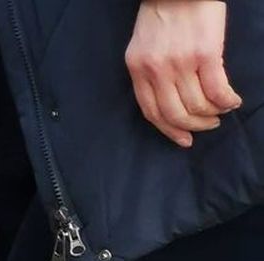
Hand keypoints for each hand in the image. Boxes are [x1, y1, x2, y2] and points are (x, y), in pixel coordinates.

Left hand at [125, 0, 240, 147]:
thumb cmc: (164, 10)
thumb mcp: (143, 46)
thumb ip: (149, 71)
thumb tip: (167, 98)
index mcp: (138, 70)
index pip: (151, 112)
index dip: (168, 130)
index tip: (183, 139)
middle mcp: (156, 71)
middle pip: (174, 113)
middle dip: (193, 126)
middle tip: (207, 126)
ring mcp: (180, 63)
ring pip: (196, 105)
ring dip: (211, 114)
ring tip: (220, 112)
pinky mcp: (205, 54)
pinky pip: (216, 89)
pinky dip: (225, 101)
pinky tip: (231, 102)